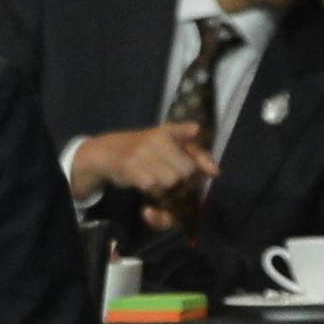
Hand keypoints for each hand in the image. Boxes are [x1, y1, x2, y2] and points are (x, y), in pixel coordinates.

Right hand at [68, 119, 213, 208]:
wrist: (109, 151)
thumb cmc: (145, 149)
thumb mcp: (169, 144)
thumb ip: (195, 155)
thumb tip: (215, 171)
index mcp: (169, 131)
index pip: (193, 146)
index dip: (204, 162)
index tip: (213, 173)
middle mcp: (157, 139)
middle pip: (186, 171)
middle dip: (182, 179)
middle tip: (169, 176)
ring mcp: (143, 153)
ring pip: (170, 181)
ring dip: (165, 186)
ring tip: (155, 179)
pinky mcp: (131, 168)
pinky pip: (152, 187)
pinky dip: (152, 191)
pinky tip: (145, 185)